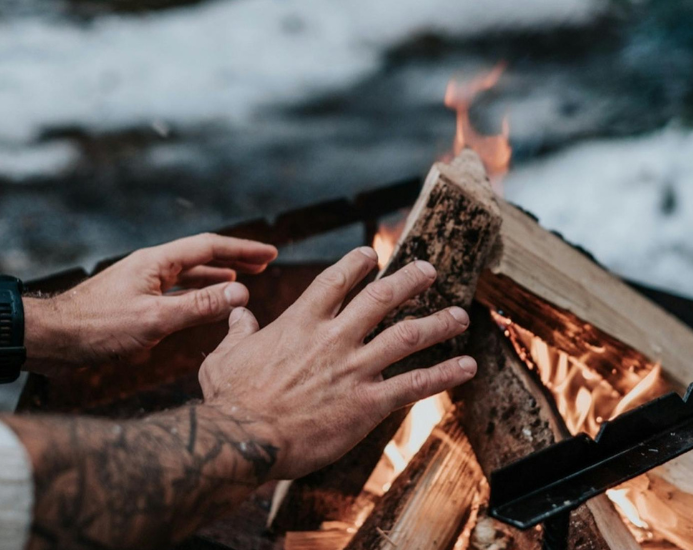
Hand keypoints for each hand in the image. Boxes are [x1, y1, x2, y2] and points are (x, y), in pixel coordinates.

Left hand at [27, 233, 277, 372]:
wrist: (50, 340)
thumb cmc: (96, 329)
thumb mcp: (154, 320)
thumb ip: (199, 307)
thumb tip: (241, 295)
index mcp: (156, 262)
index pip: (209, 247)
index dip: (242, 250)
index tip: (270, 253)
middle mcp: (150, 268)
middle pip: (200, 257)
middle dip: (233, 260)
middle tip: (263, 264)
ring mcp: (140, 284)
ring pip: (186, 276)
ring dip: (215, 279)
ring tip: (240, 284)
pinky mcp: (132, 303)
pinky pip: (173, 294)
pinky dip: (194, 296)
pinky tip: (201, 306)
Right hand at [198, 247, 476, 479]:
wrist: (242, 438)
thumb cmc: (230, 400)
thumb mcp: (225, 356)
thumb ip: (237, 331)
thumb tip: (237, 312)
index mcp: (300, 322)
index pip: (336, 280)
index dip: (357, 263)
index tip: (372, 255)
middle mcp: (334, 338)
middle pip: (382, 298)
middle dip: (410, 280)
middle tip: (430, 270)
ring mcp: (354, 369)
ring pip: (407, 336)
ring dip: (438, 323)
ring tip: (459, 316)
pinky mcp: (367, 403)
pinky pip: (415, 384)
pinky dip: (444, 374)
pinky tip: (467, 367)